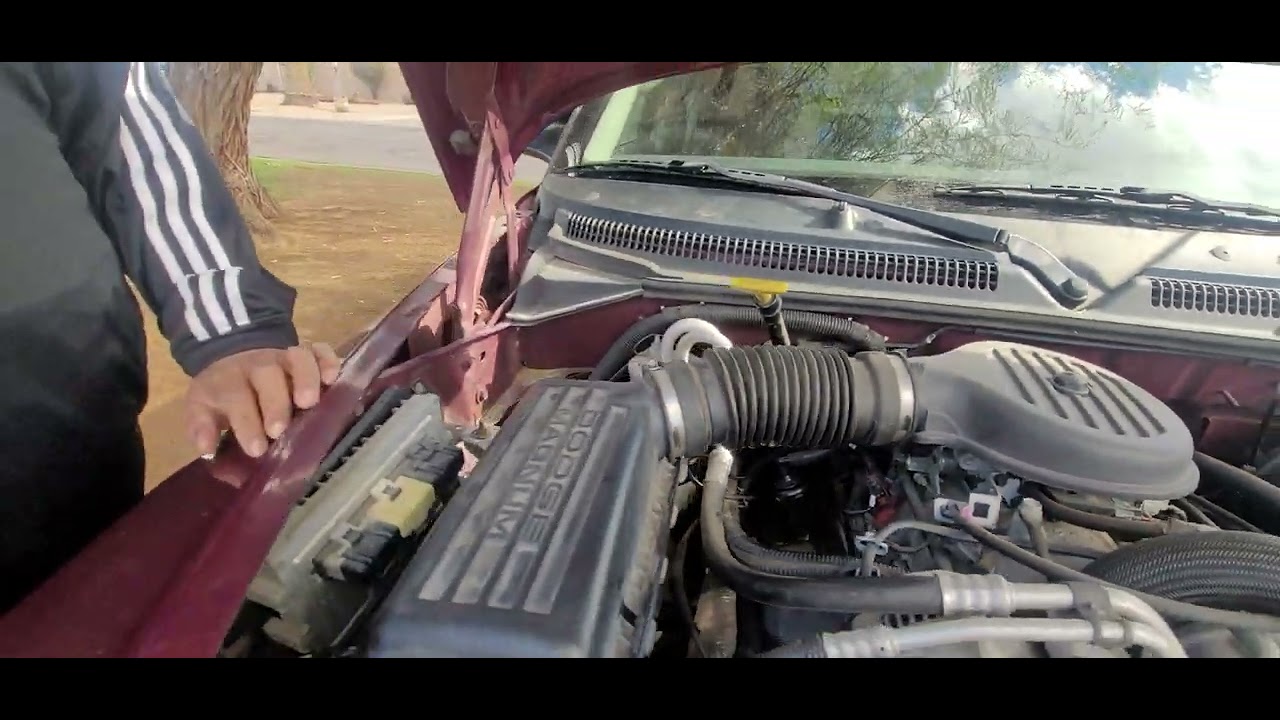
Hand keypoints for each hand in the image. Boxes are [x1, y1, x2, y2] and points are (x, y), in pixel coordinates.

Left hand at [185, 343, 341, 457]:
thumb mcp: (202, 407)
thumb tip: (206, 449)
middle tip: (279, 431)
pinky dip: (329, 362)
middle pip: (267, 376)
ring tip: (309, 403)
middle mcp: (258, 365)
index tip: (256, 449)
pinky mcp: (308, 352)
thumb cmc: (222, 390)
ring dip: (305, 379)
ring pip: (298, 358)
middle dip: (275, 404)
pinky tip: (333, 379)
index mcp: (230, 380)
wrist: (233, 350)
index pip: (236, 397)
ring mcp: (285, 356)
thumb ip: (202, 427)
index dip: (246, 422)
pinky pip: (321, 350)